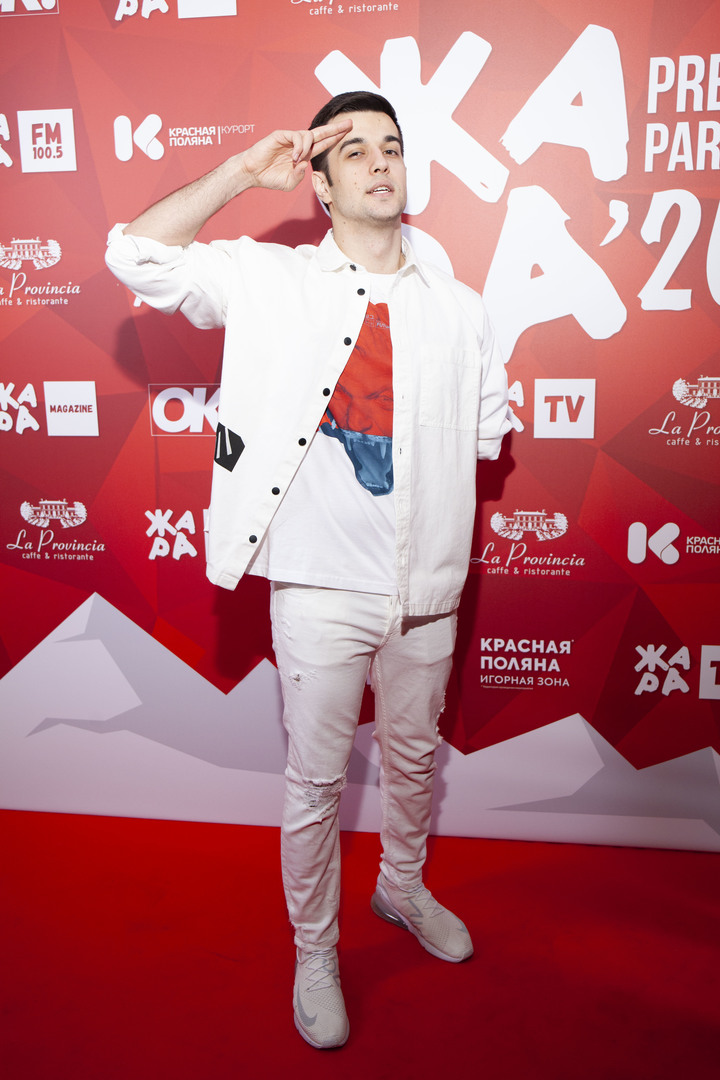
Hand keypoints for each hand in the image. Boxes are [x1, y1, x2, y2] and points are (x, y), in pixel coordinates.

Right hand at [238, 118, 352, 191]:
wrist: (252, 173)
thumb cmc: (270, 178)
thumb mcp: (289, 183)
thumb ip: (299, 176)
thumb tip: (304, 164)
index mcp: (303, 155)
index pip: (323, 144)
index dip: (335, 139)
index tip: (348, 133)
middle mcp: (299, 145)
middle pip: (322, 133)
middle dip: (336, 129)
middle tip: (350, 123)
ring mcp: (291, 139)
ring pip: (309, 135)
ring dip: (307, 148)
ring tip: (297, 159)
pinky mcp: (282, 135)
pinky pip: (297, 136)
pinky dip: (298, 147)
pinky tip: (293, 156)